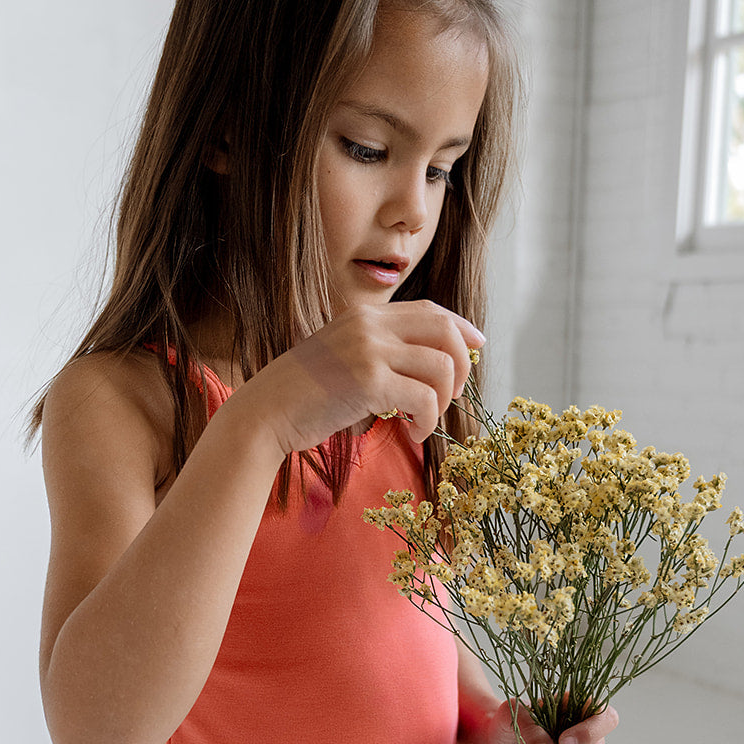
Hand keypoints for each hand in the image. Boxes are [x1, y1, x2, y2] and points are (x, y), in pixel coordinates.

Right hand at [250, 300, 483, 454]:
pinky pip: (425, 399)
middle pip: (445, 331)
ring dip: (444, 400)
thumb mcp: (341, 356)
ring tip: (424, 421)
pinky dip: (428, 421)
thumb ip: (378, 350)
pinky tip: (413, 434)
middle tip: (452, 395)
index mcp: (364, 316)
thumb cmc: (302, 396)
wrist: (264, 414)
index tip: (478, 346)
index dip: (461, 328)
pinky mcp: (369, 381)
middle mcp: (369, 325)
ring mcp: (369, 350)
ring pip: (442, 366)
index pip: (430, 309)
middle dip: (463, 365)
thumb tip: (430, 362)